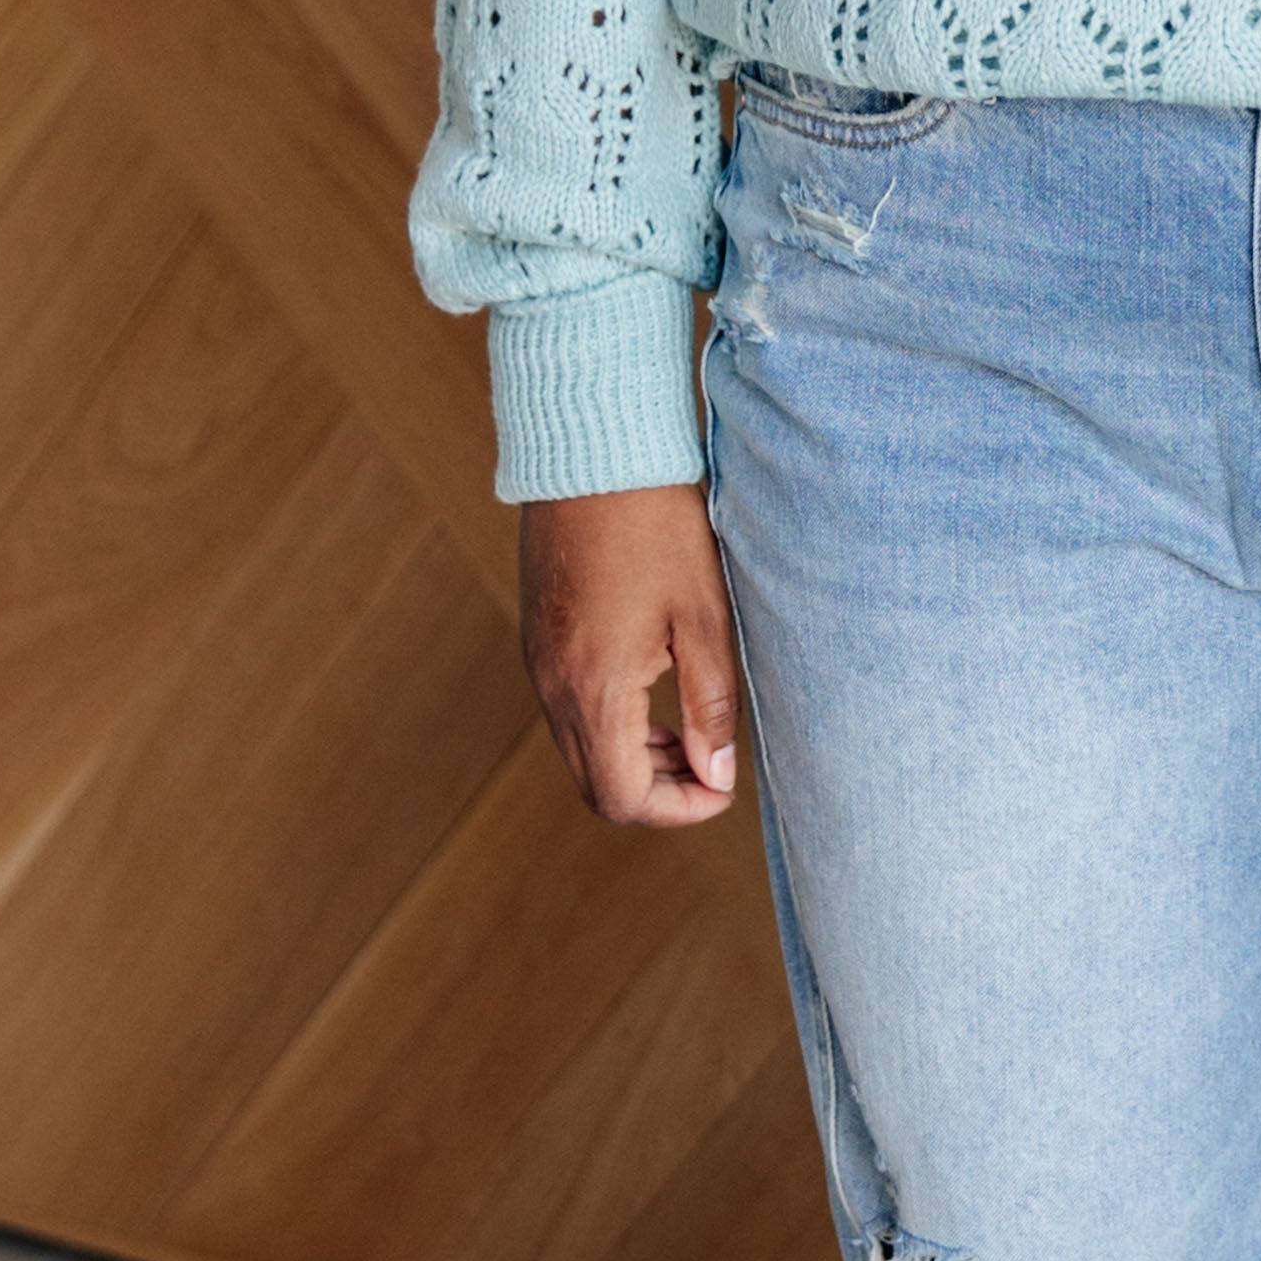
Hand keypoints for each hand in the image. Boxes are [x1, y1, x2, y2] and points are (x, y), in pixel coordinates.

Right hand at [519, 485, 742, 827]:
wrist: (591, 450)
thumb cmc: (657, 525)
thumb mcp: (704, 617)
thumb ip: (709, 705)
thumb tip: (716, 775)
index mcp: (594, 688)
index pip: (623, 798)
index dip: (679, 809)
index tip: (723, 788)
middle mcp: (552, 686)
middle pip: (595, 786)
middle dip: (655, 793)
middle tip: (708, 767)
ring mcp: (537, 661)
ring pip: (579, 750)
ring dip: (632, 758)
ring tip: (686, 730)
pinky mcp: (536, 637)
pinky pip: (566, 709)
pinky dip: (609, 723)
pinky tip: (652, 688)